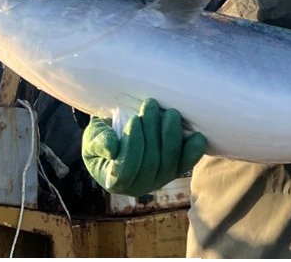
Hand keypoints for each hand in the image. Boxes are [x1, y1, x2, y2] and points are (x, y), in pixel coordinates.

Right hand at [81, 98, 205, 196]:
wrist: (121, 132)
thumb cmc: (105, 135)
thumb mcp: (93, 137)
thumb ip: (98, 142)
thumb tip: (111, 148)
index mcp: (115, 180)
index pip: (125, 170)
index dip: (132, 145)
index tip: (134, 119)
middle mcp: (140, 186)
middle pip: (151, 163)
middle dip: (153, 132)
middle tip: (151, 105)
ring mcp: (160, 179)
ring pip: (170, 162)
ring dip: (171, 135)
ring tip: (170, 112)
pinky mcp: (176, 169)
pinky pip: (186, 163)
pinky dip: (193, 151)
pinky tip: (197, 136)